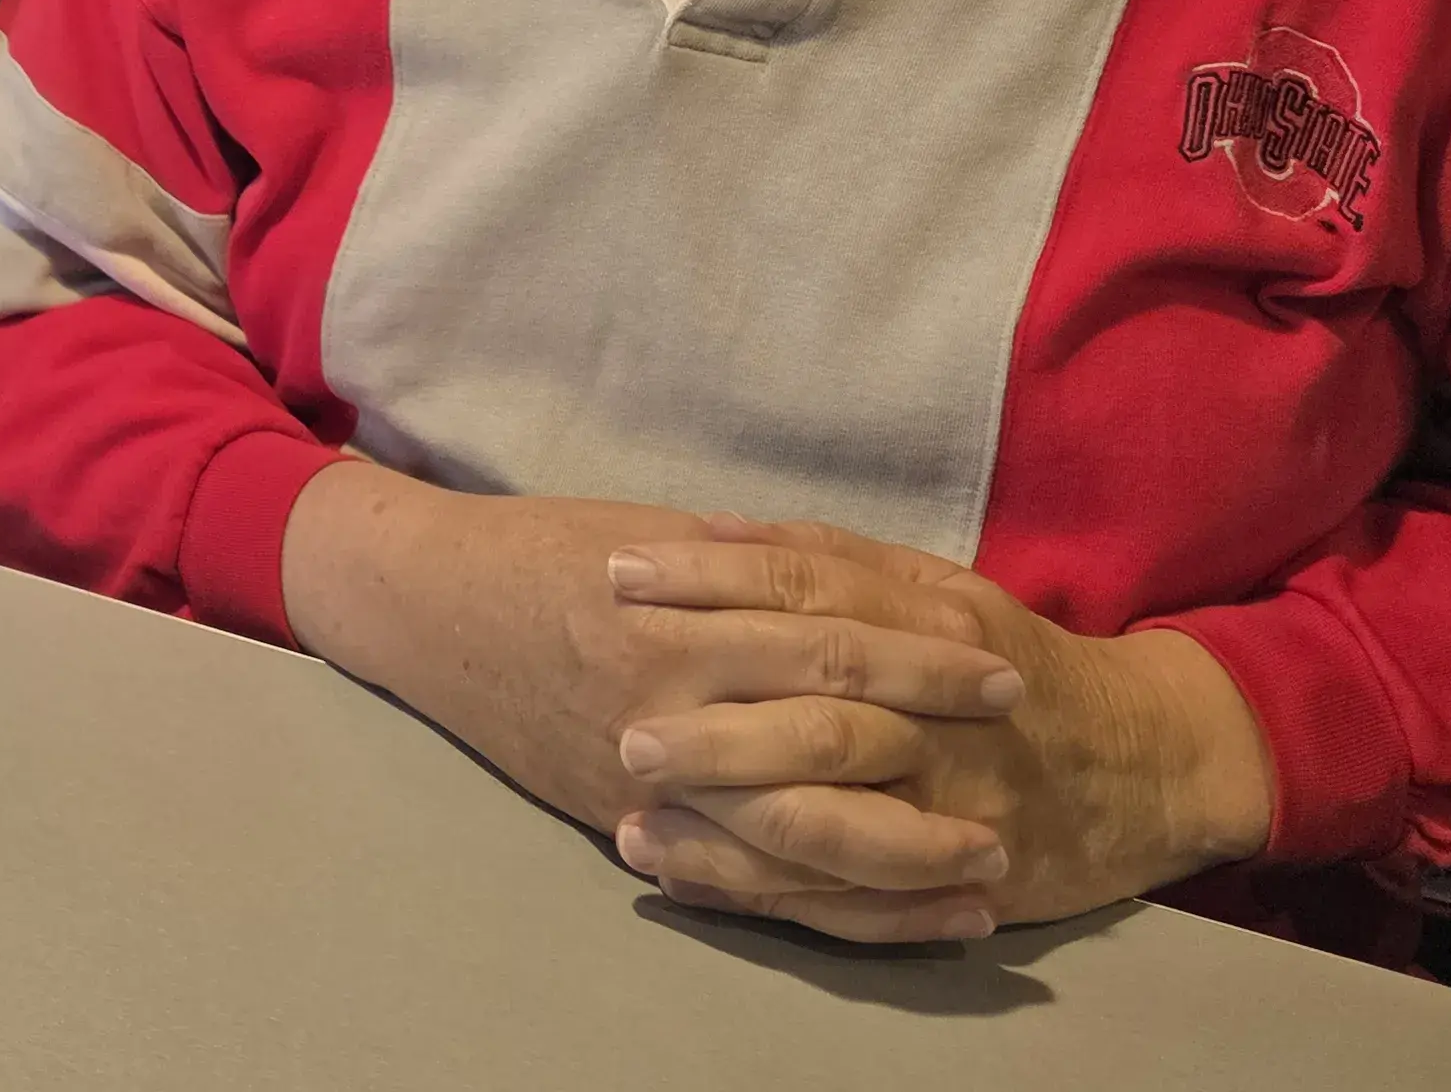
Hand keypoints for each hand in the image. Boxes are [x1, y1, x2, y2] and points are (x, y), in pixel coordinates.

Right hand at [280, 463, 1025, 852]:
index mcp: (678, 616)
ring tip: (992, 863)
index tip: (1002, 662)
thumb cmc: (544, 552)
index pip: (824, 640)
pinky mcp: (636, 828)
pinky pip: (755, 887)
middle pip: (826, 738)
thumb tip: (867, 580)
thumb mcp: (654, 535)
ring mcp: (652, 780)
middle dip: (933, 746)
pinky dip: (838, 906)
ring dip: (905, 854)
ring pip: (797, 834)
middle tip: (1023, 752)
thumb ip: (755, 567)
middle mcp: (669, 704)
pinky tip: (914, 915)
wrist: (427, 607)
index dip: (919, 654)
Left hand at [607, 517, 1274, 941]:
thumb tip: (711, 525)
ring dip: (723, 832)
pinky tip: (683, 880)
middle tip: (619, 732)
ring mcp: (947, 810)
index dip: (710, 583)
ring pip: (829, 825)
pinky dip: (761, 893)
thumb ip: (832, 559)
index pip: (806, 596)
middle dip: (715, 733)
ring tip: (629, 825)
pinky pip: (846, 898)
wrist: (1147, 763)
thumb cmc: (1010, 661)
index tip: (617, 575)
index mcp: (929, 627)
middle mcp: (938, 720)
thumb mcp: (939, 587)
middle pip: (816, 722)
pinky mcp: (951, 880)